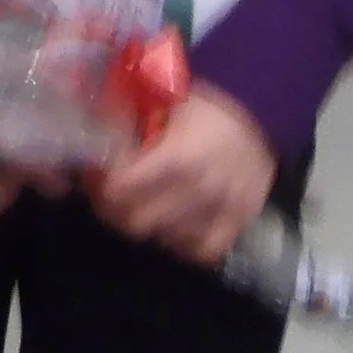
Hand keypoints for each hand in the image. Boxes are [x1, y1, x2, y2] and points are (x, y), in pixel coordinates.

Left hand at [87, 84, 277, 265]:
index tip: (95, 174)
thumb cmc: (205, 103)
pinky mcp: (239, 221)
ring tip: (139, 206)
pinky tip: (172, 225)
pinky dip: (182, 242)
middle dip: (114, 209)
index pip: (119, 189)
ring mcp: (221, 211)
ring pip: (165, 239)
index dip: (99, 183)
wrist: (261, 110)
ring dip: (146, 224)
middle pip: (136, 222)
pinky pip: (203, 250)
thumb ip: (126, 118)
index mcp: (176, 158)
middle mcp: (198, 191)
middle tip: (110, 195)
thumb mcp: (161, 102)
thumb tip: (91, 130)